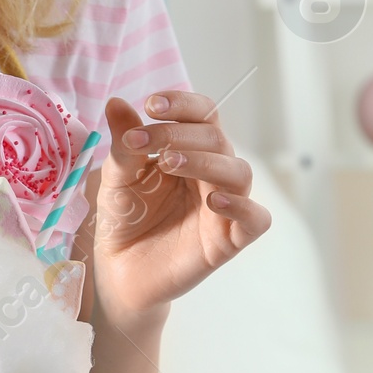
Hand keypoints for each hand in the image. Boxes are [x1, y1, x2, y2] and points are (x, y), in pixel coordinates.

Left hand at [90, 91, 270, 328]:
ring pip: (239, 171)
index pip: (203, 115)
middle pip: (217, 138)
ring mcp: (223, 207)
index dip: (183, 104)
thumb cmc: (124, 218)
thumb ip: (123, 144)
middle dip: (179, 133)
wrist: (118, 270)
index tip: (151, 105)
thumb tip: (116, 103)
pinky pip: (256, 219)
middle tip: (141, 141)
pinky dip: (242, 206)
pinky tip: (214, 201)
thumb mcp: (117, 177)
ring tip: (168, 163)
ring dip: (205, 160)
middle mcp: (212, 173)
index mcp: (190, 150)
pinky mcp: (228, 241)